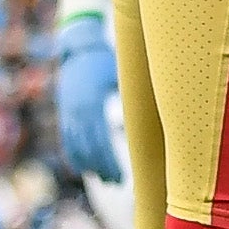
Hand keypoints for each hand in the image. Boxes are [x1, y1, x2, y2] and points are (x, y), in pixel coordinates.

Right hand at [46, 0, 124, 183]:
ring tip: (106, 179)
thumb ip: (135, 95)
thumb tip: (163, 108)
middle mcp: (78, 111)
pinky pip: (68, 139)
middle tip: (117, 183)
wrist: (80, 46)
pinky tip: (84, 167)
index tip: (122, 178)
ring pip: (78, 146)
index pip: (101, 142)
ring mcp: (69, 112)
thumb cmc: (107, 60)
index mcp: (93, 103)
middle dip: (104, 167)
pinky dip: (76, 154)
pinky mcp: (66, 111)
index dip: (110, 161)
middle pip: (90, 148)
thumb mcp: (121, 75)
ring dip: (91, 165)